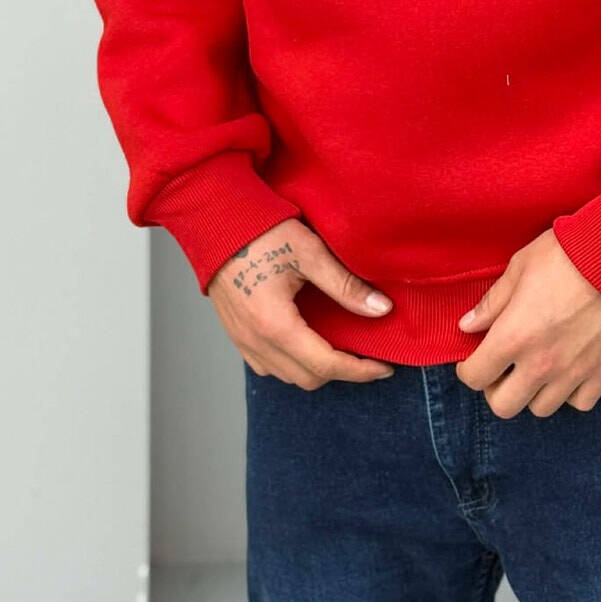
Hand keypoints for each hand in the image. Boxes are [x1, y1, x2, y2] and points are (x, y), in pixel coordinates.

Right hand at [208, 220, 395, 388]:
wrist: (215, 223)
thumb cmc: (260, 233)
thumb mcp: (309, 253)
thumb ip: (346, 285)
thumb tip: (381, 309)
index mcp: (275, 324)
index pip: (326, 365)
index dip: (360, 371)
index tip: (385, 368)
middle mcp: (256, 341)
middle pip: (309, 378)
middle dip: (343, 373)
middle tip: (368, 357)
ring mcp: (243, 342)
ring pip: (289, 377)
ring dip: (318, 370)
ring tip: (342, 350)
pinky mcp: (237, 336)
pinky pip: (269, 366)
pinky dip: (295, 364)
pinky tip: (310, 343)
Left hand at [455, 228, 600, 417]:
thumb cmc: (567, 255)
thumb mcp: (519, 269)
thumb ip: (491, 303)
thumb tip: (468, 325)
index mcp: (512, 337)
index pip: (474, 377)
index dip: (468, 370)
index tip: (473, 359)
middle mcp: (540, 363)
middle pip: (503, 406)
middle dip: (495, 389)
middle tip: (502, 367)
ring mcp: (573, 372)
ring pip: (540, 409)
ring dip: (532, 392)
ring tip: (535, 369)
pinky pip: (579, 402)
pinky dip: (570, 394)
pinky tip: (567, 372)